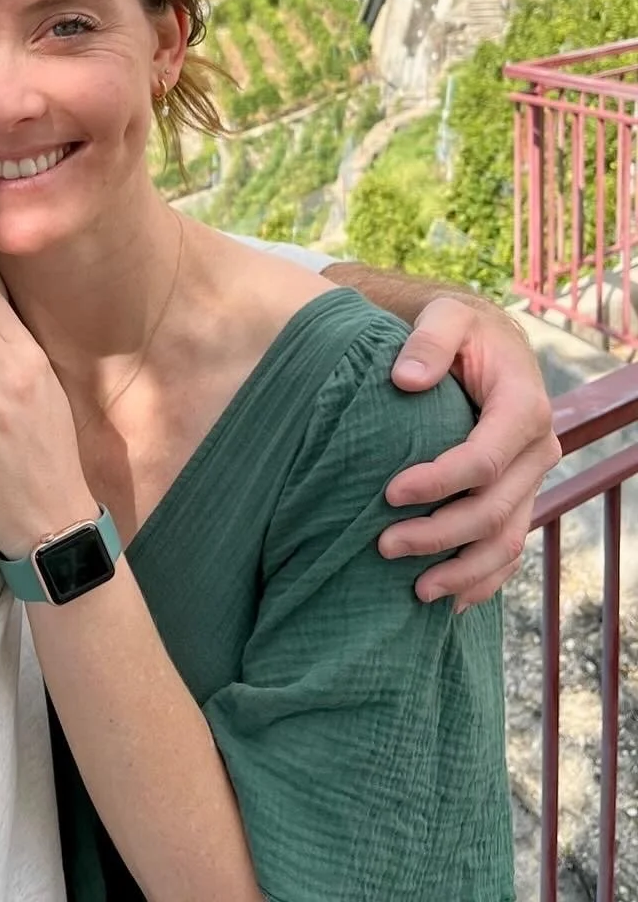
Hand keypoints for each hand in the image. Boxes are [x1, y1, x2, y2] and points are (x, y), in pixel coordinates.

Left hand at [379, 296, 560, 608]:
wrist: (486, 340)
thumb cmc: (459, 328)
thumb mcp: (445, 316)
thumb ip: (428, 341)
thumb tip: (408, 380)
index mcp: (523, 407)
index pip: (485, 460)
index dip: (440, 482)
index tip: (389, 494)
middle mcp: (536, 449)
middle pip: (494, 509)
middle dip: (439, 534)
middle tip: (383, 545)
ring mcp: (530, 478)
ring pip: (506, 539)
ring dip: (463, 570)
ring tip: (416, 590)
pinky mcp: (518, 495)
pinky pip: (510, 546)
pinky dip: (484, 579)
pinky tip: (451, 602)